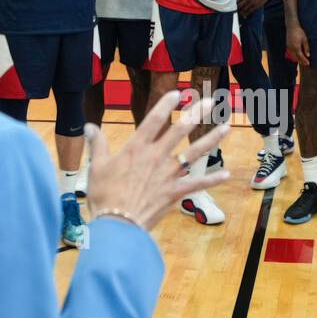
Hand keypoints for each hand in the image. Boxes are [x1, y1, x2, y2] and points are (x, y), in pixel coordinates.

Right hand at [84, 91, 230, 231]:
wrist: (118, 223)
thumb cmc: (104, 195)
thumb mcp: (96, 167)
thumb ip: (97, 144)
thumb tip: (89, 126)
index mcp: (136, 148)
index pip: (153, 120)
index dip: (165, 105)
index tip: (177, 94)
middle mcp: (156, 156)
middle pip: (180, 130)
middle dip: (195, 114)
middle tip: (208, 102)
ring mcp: (168, 174)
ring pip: (194, 152)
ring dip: (211, 139)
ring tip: (226, 128)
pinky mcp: (175, 191)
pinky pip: (197, 183)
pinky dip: (212, 179)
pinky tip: (226, 174)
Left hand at [236, 0, 270, 18]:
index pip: (238, 1)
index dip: (237, 4)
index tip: (236, 6)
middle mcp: (246, 0)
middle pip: (240, 6)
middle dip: (238, 9)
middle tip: (238, 11)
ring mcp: (250, 3)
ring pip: (244, 10)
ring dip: (242, 13)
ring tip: (241, 15)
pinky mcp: (255, 6)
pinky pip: (249, 11)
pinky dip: (246, 14)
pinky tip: (245, 16)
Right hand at [286, 21, 309, 64]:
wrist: (291, 27)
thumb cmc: (299, 32)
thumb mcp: (305, 40)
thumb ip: (306, 48)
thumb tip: (308, 55)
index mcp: (296, 47)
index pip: (301, 56)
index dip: (304, 60)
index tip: (308, 63)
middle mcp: (291, 48)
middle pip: (296, 57)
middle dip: (301, 61)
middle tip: (306, 64)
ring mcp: (289, 47)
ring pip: (293, 56)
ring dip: (297, 59)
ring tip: (302, 61)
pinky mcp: (288, 45)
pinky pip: (291, 53)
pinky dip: (295, 55)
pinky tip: (297, 56)